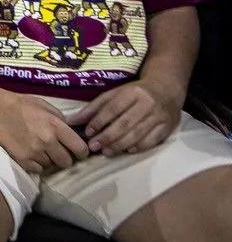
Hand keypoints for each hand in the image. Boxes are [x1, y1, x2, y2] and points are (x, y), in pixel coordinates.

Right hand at [0, 91, 88, 173]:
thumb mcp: (45, 105)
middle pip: (67, 162)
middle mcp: (47, 141)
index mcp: (55, 126)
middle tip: (60, 152)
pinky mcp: (22, 160)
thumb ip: (60, 120)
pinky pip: (38, 169)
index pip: (79, 148)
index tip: (79, 152)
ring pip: (51, 165)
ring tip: (41, 150)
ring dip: (49, 160)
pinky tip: (32, 154)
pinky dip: (37, 164)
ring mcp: (34, 152)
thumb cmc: (21, 104)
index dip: (82, 152)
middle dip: (66, 158)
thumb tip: (71, 133)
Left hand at [67, 79, 182, 155]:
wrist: (166, 90)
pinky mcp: (168, 127)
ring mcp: (159, 116)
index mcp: (132, 92)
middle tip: (94, 146)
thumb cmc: (134, 93)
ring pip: (138, 134)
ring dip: (120, 145)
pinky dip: (139, 147)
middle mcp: (147, 103)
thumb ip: (95, 107)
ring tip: (107, 152)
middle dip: (107, 136)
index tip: (88, 132)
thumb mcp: (114, 93)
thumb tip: (73, 121)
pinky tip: (127, 151)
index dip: (99, 121)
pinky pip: (152, 140)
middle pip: (125, 123)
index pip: (113, 108)